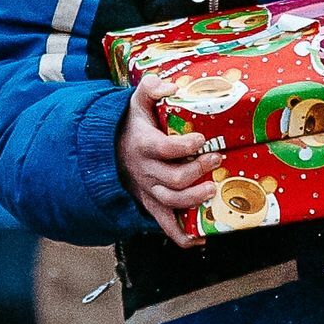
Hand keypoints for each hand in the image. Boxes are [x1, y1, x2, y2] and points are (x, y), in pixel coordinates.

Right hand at [117, 75, 213, 248]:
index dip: (185, 146)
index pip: (165, 149)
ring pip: (171, 202)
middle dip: (198, 171)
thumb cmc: (129, 124)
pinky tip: (200, 238)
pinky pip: (164, 224)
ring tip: (213, 190)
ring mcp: (148, 190)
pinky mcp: (150, 203)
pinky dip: (181, 235)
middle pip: (174, 179)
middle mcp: (146, 171)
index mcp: (144, 146)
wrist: (106, 150)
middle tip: (216, 159)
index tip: (201, 138)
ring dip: (194, 199)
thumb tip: (171, 85)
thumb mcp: (135, 101)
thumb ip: (151, 87)